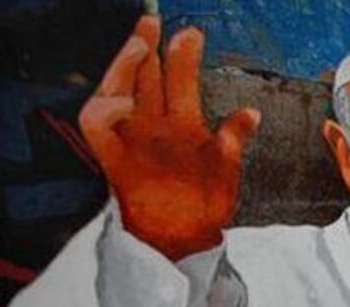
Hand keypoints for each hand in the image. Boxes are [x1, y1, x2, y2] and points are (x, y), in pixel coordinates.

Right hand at [78, 16, 260, 260]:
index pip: (175, 80)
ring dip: (126, 67)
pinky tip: (125, 101)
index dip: (181, 56)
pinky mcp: (116, 160)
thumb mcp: (226, 168)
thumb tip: (251, 111)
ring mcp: (134, 141)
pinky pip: (97, 127)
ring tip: (142, 48)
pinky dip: (106, 111)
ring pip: (119, 91)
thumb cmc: (205, 206)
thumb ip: (233, 137)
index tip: (192, 34)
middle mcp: (154, 128)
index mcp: (181, 126)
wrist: (186, 241)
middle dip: (147, 47)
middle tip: (153, 21)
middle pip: (144, 78)